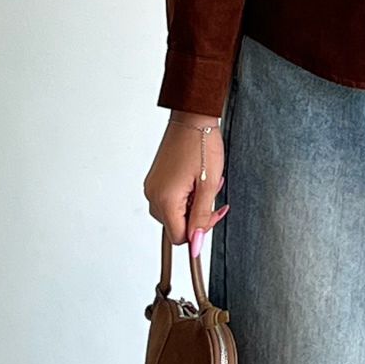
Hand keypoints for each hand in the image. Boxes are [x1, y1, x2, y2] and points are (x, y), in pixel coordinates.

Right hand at [144, 114, 228, 257]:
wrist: (192, 118)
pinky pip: (169, 200)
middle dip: (196, 217)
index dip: (198, 231)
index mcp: (165, 199)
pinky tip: (195, 181)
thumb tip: (196, 245)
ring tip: (204, 185)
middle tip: (211, 196)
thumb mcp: (209, 185)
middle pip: (174, 226)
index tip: (212, 213)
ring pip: (173, 214)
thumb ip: (202, 217)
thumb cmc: (202, 145)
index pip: (178, 237)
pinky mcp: (155, 180)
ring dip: (191, 206)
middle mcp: (153, 195)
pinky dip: (184, 197)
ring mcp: (152, 187)